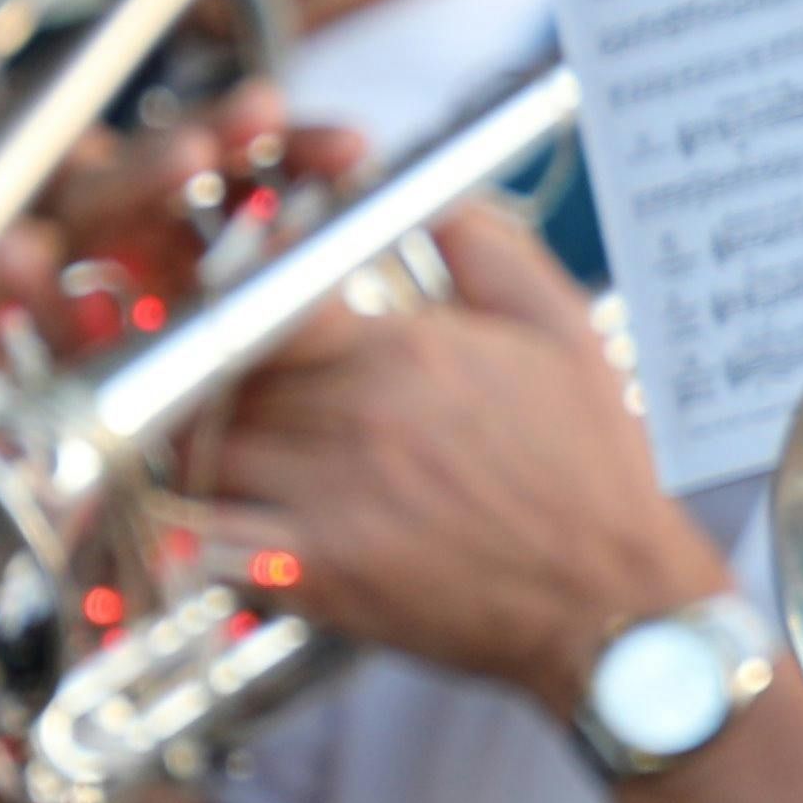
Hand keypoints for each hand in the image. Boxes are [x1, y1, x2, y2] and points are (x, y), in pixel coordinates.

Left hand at [187, 206, 718, 704]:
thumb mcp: (565, 331)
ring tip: (217, 446)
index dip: (234, 297)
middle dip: (210, 373)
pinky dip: (186, 526)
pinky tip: (203, 521)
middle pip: (220, 371)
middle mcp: (358, 416)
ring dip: (193, 443)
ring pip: (199, 447)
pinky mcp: (319, 575)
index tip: (240, 309)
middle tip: (220, 381)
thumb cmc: (593, 474)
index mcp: (405, 349)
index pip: (264, 294)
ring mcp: (331, 496)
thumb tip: (431, 199)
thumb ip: (489, 248)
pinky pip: (208, 538)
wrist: (615, 604)